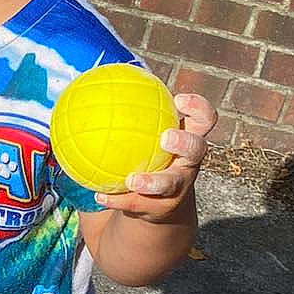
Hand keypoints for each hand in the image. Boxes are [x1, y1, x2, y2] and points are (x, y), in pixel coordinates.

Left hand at [97, 91, 217, 217]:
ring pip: (172, 184)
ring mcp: (179, 186)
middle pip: (197, 149)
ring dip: (154, 182)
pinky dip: (118, 200)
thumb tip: (90, 86)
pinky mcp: (162, 207)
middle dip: (185, 143)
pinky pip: (138, 203)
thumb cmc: (150, 154)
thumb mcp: (146, 133)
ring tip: (133, 180)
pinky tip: (99, 197)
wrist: (157, 200)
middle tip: (166, 138)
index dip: (198, 107)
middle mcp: (189, 162)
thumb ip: (130, 113)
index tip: (179, 99)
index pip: (204, 118)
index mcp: (189, 137)